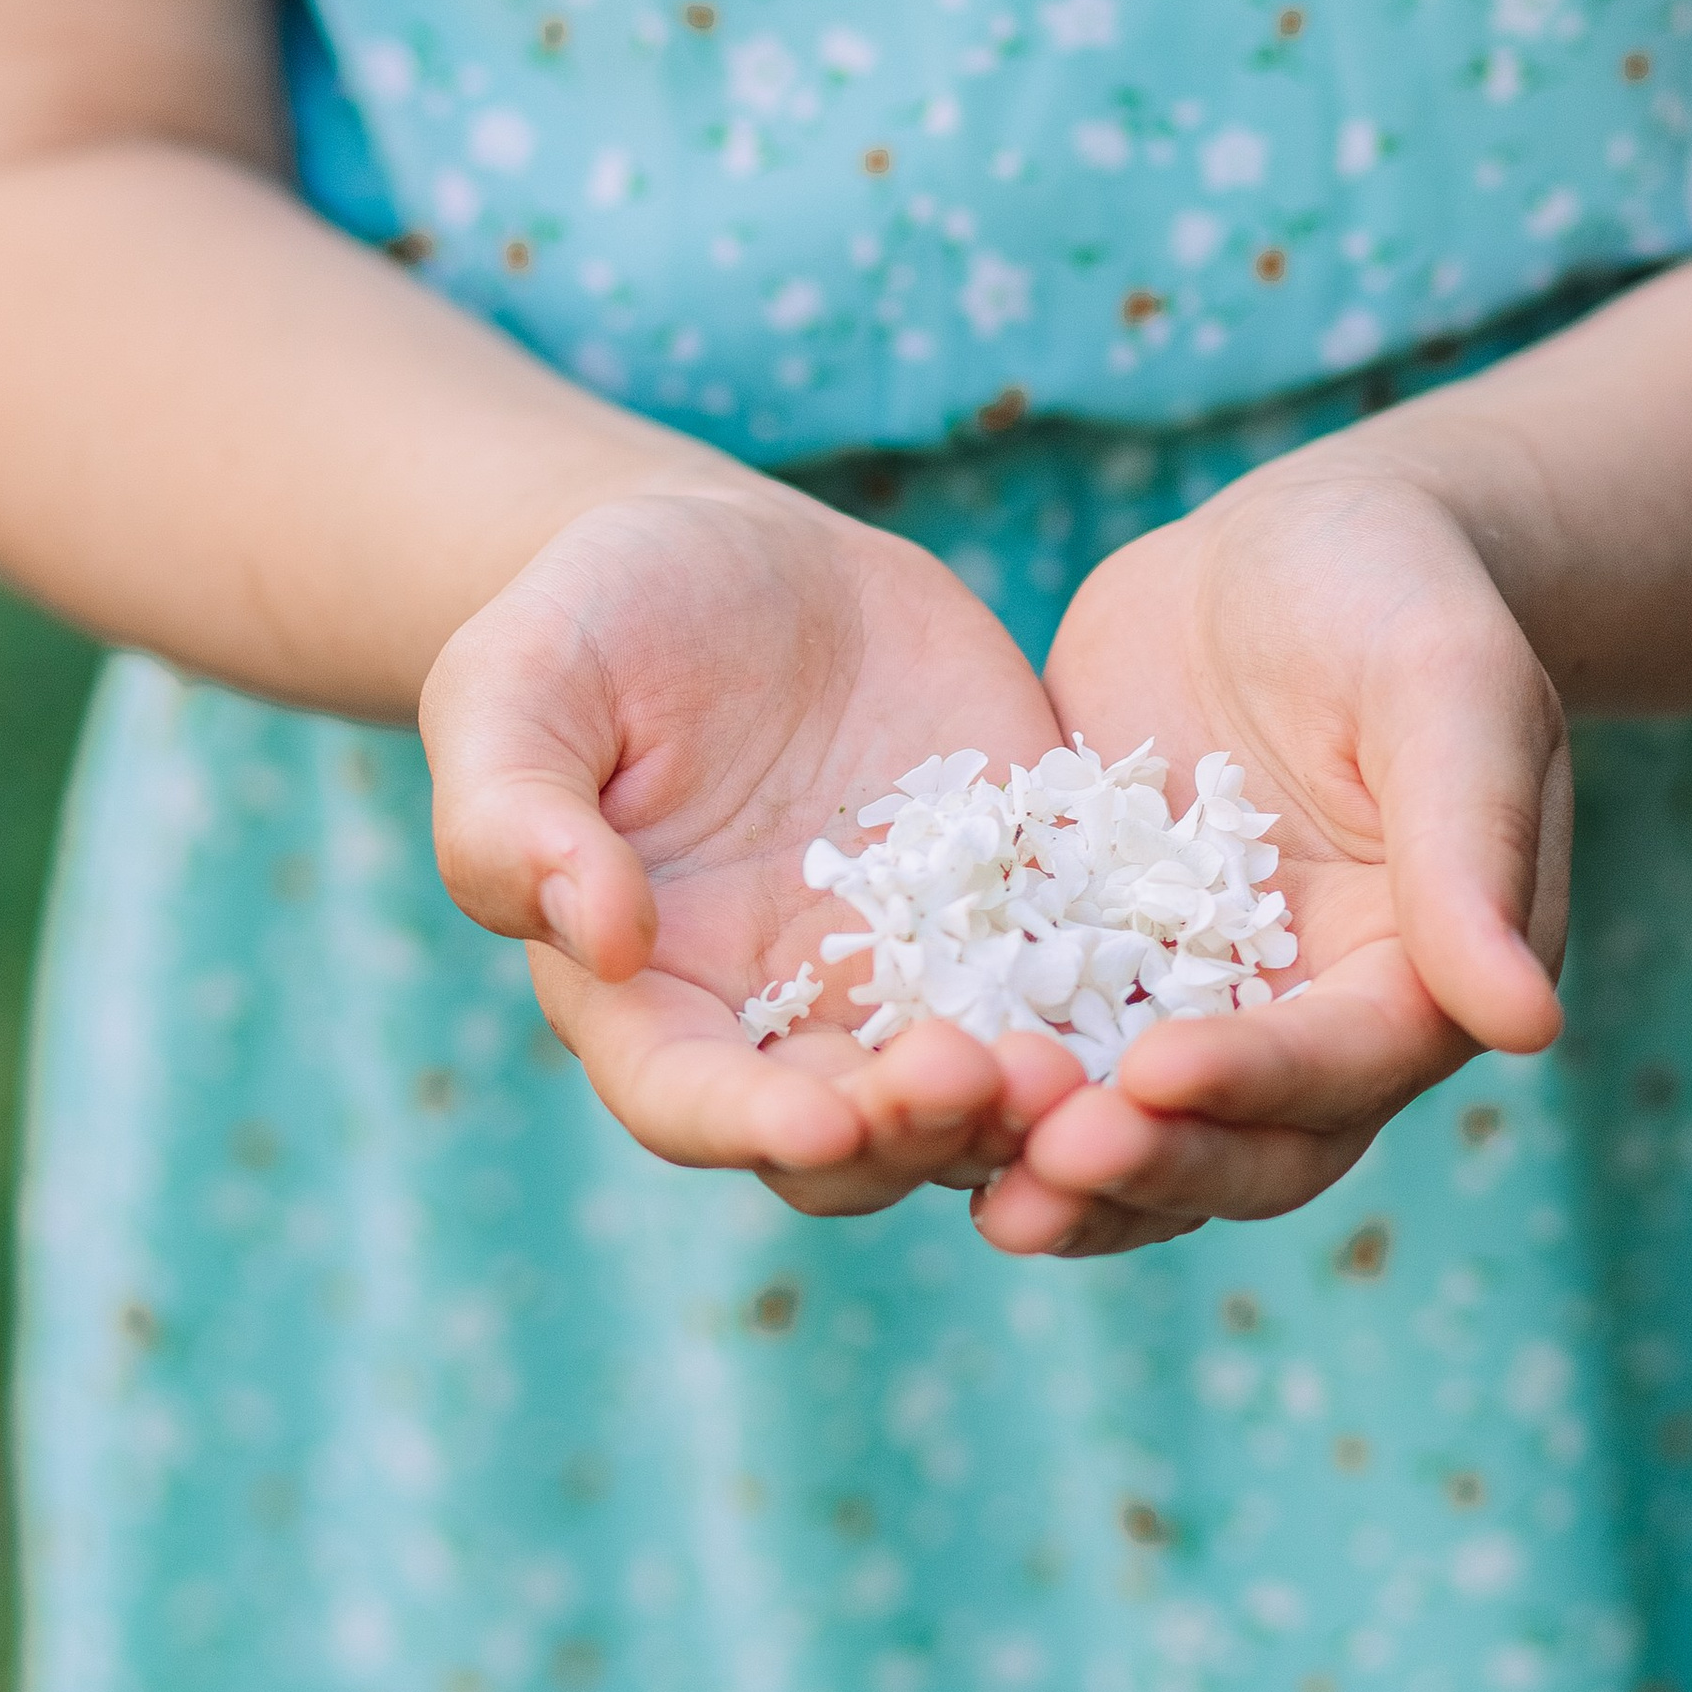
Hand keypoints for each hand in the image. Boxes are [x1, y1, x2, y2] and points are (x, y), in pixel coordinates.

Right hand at [421, 481, 1085, 1210]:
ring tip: (1086, 1064)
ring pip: (983, 1098)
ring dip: (1033, 1108)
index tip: (826, 1116)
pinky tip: (1177, 997)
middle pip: (855, 1135)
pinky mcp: (1024, 914)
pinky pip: (1082, 988)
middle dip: (919, 1130)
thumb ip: (514, 812)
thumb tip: (599, 936)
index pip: (692, 1101)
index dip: (755, 1124)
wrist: (742, 556)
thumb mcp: (518, 683)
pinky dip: (1124, 1014)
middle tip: (990, 1079)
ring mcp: (918, 979)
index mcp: (651, 1000)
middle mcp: (789, 1023)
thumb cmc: (591, 618)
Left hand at [978, 452, 1570, 1256]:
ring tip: (971, 1184)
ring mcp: (1202, 1008)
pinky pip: (1049, 1058)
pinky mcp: (1097, 973)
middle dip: (1149, 1166)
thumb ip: (1472, 841)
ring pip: (1143, 1136)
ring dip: (1064, 1173)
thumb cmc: (1396, 591)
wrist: (1287, 554)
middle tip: (1041, 1167)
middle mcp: (1317, 1023)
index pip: (1349, 1062)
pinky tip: (901, 1105)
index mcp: (1425, 973)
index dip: (1258, 1081)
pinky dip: (992, 1099)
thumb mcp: (1445, 682)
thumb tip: (1523, 1025)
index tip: (1157, 1074)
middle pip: (1246, 1146)